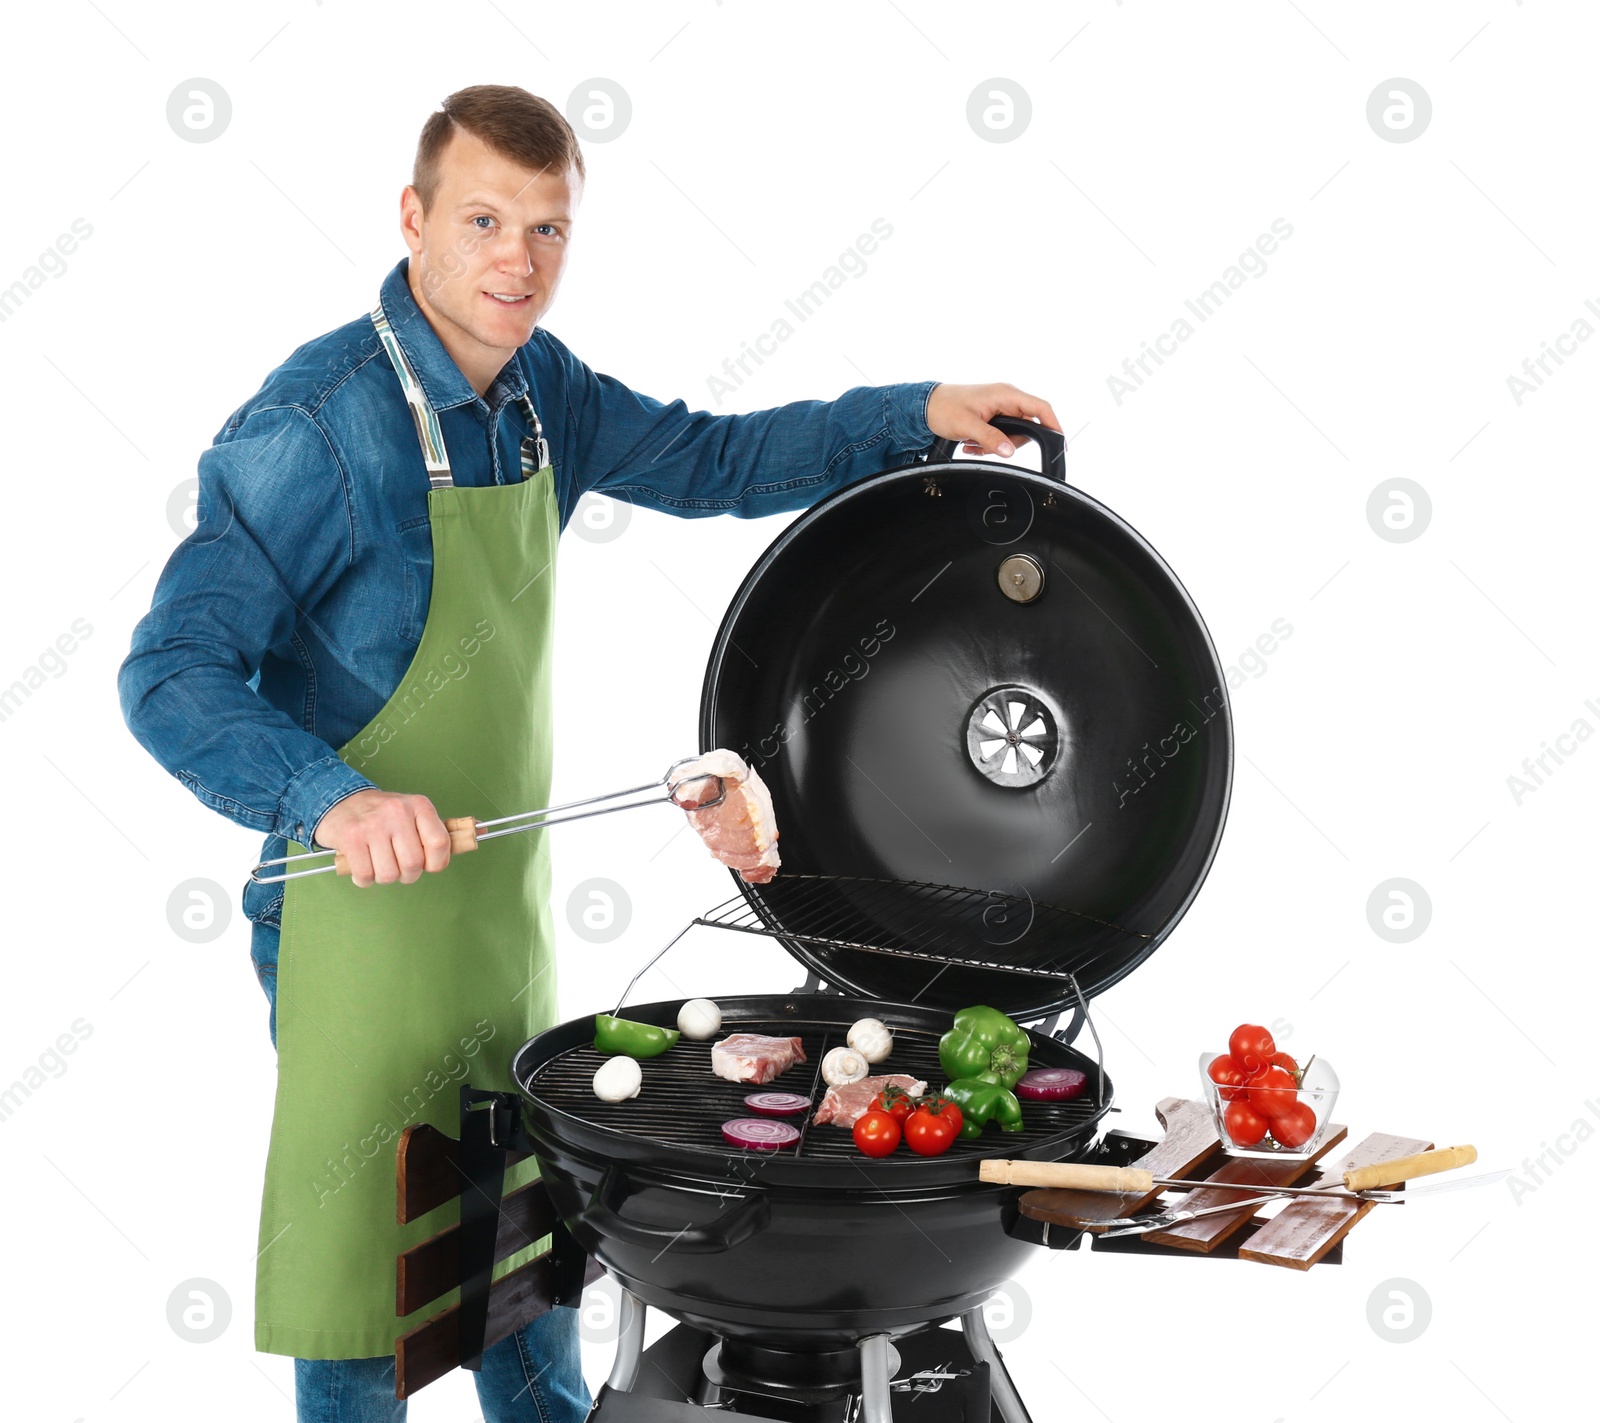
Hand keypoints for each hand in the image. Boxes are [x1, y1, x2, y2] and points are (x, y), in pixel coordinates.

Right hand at [311, 788, 451, 886]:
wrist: (340, 801)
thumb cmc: (382, 815)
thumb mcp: (412, 813)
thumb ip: (434, 831)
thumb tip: (473, 837)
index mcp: (419, 806)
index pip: (440, 843)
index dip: (437, 863)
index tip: (429, 864)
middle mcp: (397, 812)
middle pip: (413, 864)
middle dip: (408, 874)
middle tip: (399, 865)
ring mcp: (372, 825)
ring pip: (389, 874)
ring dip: (384, 876)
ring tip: (379, 861)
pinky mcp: (351, 838)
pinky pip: (365, 876)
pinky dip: (364, 878)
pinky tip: (363, 864)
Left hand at [925, 383, 1060, 457]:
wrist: (925, 406)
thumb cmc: (944, 408)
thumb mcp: (968, 425)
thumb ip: (990, 438)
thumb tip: (1009, 451)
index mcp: (1006, 394)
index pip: (1041, 408)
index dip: (1053, 425)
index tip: (1058, 442)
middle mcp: (1007, 398)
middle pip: (1027, 426)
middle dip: (1010, 442)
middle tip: (989, 447)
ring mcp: (1000, 406)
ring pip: (1012, 433)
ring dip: (996, 444)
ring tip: (974, 444)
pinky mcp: (992, 414)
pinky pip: (1001, 433)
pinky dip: (989, 443)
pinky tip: (972, 443)